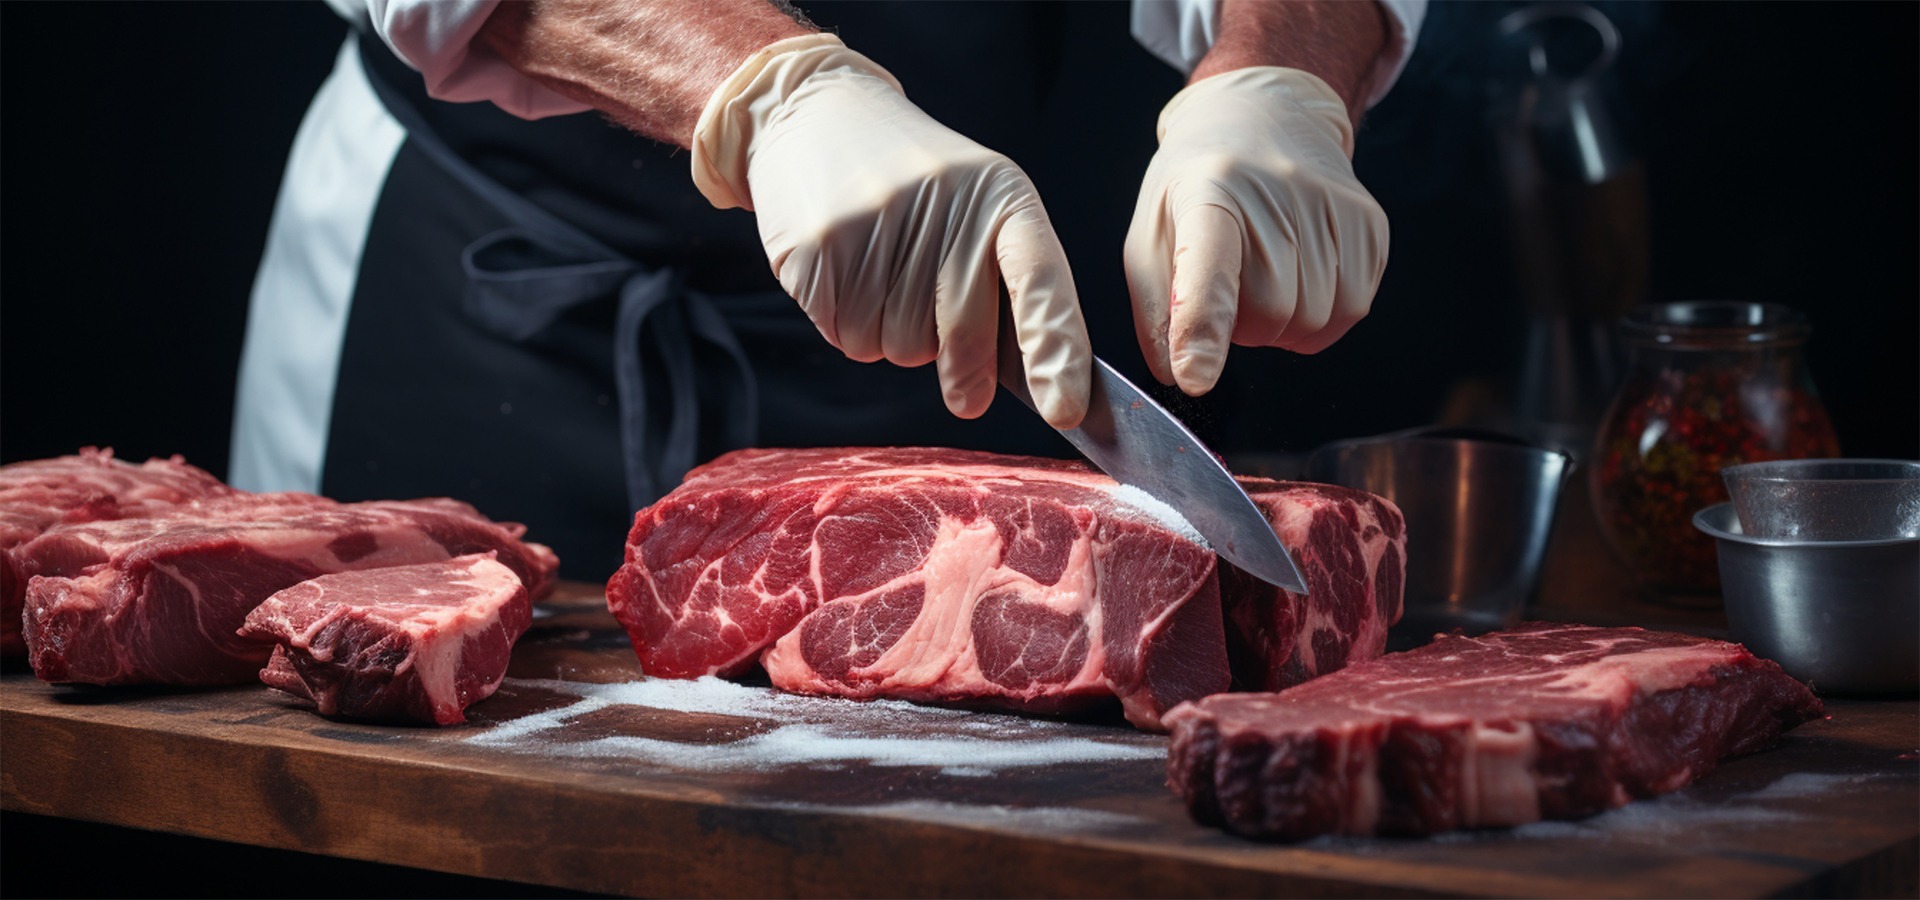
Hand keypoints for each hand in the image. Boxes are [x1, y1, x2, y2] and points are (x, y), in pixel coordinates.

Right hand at [690, 35, 1091, 427]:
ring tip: (884, 276)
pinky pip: (847, 338)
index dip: (1054, 345)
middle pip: (961, 334)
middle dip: (965, 371)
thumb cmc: (918, 185)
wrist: (816, 118)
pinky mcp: (818, 248)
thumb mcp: (979, 211)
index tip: (1064, 409)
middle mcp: (942, 204)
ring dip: (896, 336)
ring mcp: (875, 224)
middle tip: (965, 389)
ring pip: (899, 349)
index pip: (1038, 276)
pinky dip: (850, 325)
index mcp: (1000, 194)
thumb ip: (1009, 291)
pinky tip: (848, 275)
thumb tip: (1037, 391)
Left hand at [1124, 67, 1388, 394]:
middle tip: (1234, 284)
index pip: (1210, 269)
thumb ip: (1158, 310)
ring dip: (1283, 322)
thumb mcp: (1154, 235)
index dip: (1203, 328)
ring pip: (1313, 321)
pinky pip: (1350, 311)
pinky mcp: (1371, 224)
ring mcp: (1334, 205)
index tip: (1196, 377)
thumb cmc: (1200, 188)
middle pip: (1271, 313)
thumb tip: (1176, 373)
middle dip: (1246, 324)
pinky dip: (1320, 314)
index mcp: (1210, 190)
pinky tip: (1301, 273)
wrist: (1268, 119)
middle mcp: (1279, 190)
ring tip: (1267, 273)